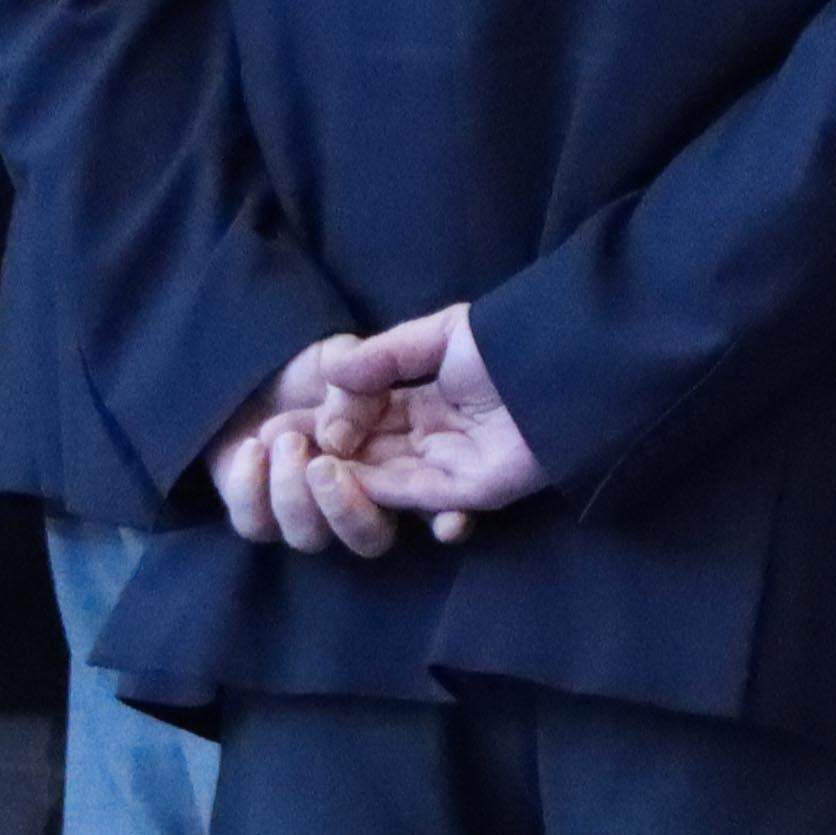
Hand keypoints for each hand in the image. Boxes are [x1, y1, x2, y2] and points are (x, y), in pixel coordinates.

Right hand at [225, 309, 547, 552]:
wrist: (565, 365)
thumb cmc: (511, 343)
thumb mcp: (440, 336)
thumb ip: (384, 356)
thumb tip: (328, 369)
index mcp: (426, 398)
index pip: (362, 415)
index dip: (321, 418)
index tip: (275, 421)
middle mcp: (433, 436)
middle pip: (366, 451)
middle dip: (319, 450)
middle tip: (270, 448)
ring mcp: (450, 466)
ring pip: (381, 478)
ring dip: (340, 472)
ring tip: (299, 461)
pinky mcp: (469, 491)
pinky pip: (413, 497)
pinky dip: (375, 490)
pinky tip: (338, 475)